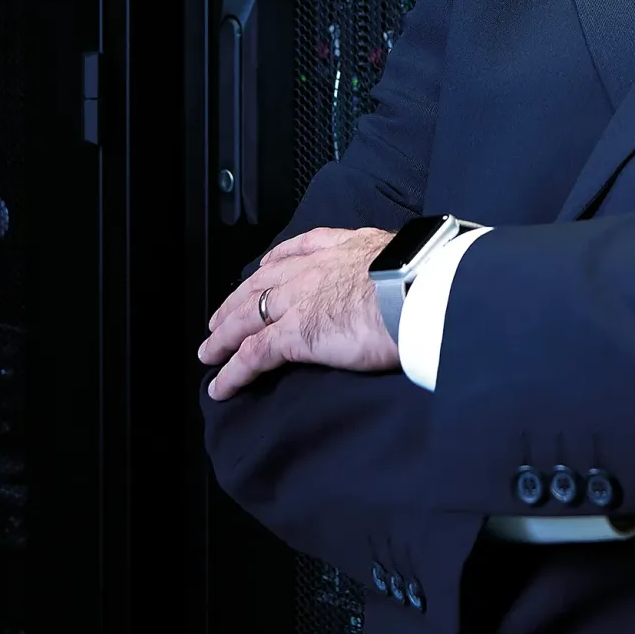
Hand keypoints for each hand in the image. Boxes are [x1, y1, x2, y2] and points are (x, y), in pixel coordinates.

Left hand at [199, 227, 398, 398]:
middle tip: (220, 317)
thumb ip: (393, 266)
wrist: (418, 292)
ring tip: (209, 352)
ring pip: (248, 317)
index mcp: (343, 247)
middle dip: (236, 301)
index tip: (263, 268)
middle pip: (261, 284)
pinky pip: (252, 355)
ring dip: (224, 336)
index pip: (297, 249)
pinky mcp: (293, 335)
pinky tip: (221, 386)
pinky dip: (233, 372)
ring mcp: (299, 301)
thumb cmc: (424, 279)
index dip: (274, 261)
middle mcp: (313, 269)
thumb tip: (408, 278)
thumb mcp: (406, 256)